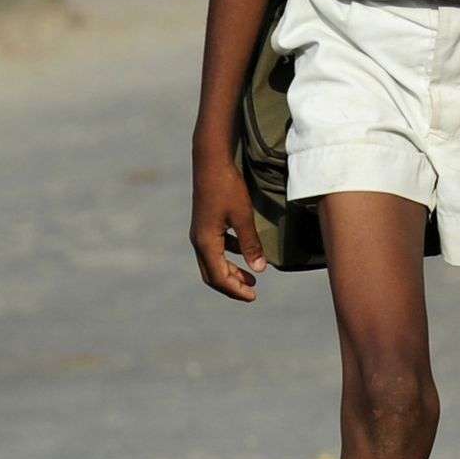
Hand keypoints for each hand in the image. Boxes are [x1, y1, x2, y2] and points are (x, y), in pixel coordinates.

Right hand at [188, 153, 266, 301]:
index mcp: (206, 242)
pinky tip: (244, 252)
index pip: (219, 277)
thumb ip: (250, 244)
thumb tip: (260, 269)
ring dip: (230, 271)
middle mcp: (198, 240)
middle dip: (232, 285)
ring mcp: (200, 232)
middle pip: (212, 274)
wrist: (211, 162)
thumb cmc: (227, 187)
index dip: (236, 290)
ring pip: (213, 261)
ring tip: (251, 277)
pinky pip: (215, 248)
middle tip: (252, 292)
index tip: (254, 297)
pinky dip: (228, 255)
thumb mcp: (242, 216)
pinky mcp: (204, 223)